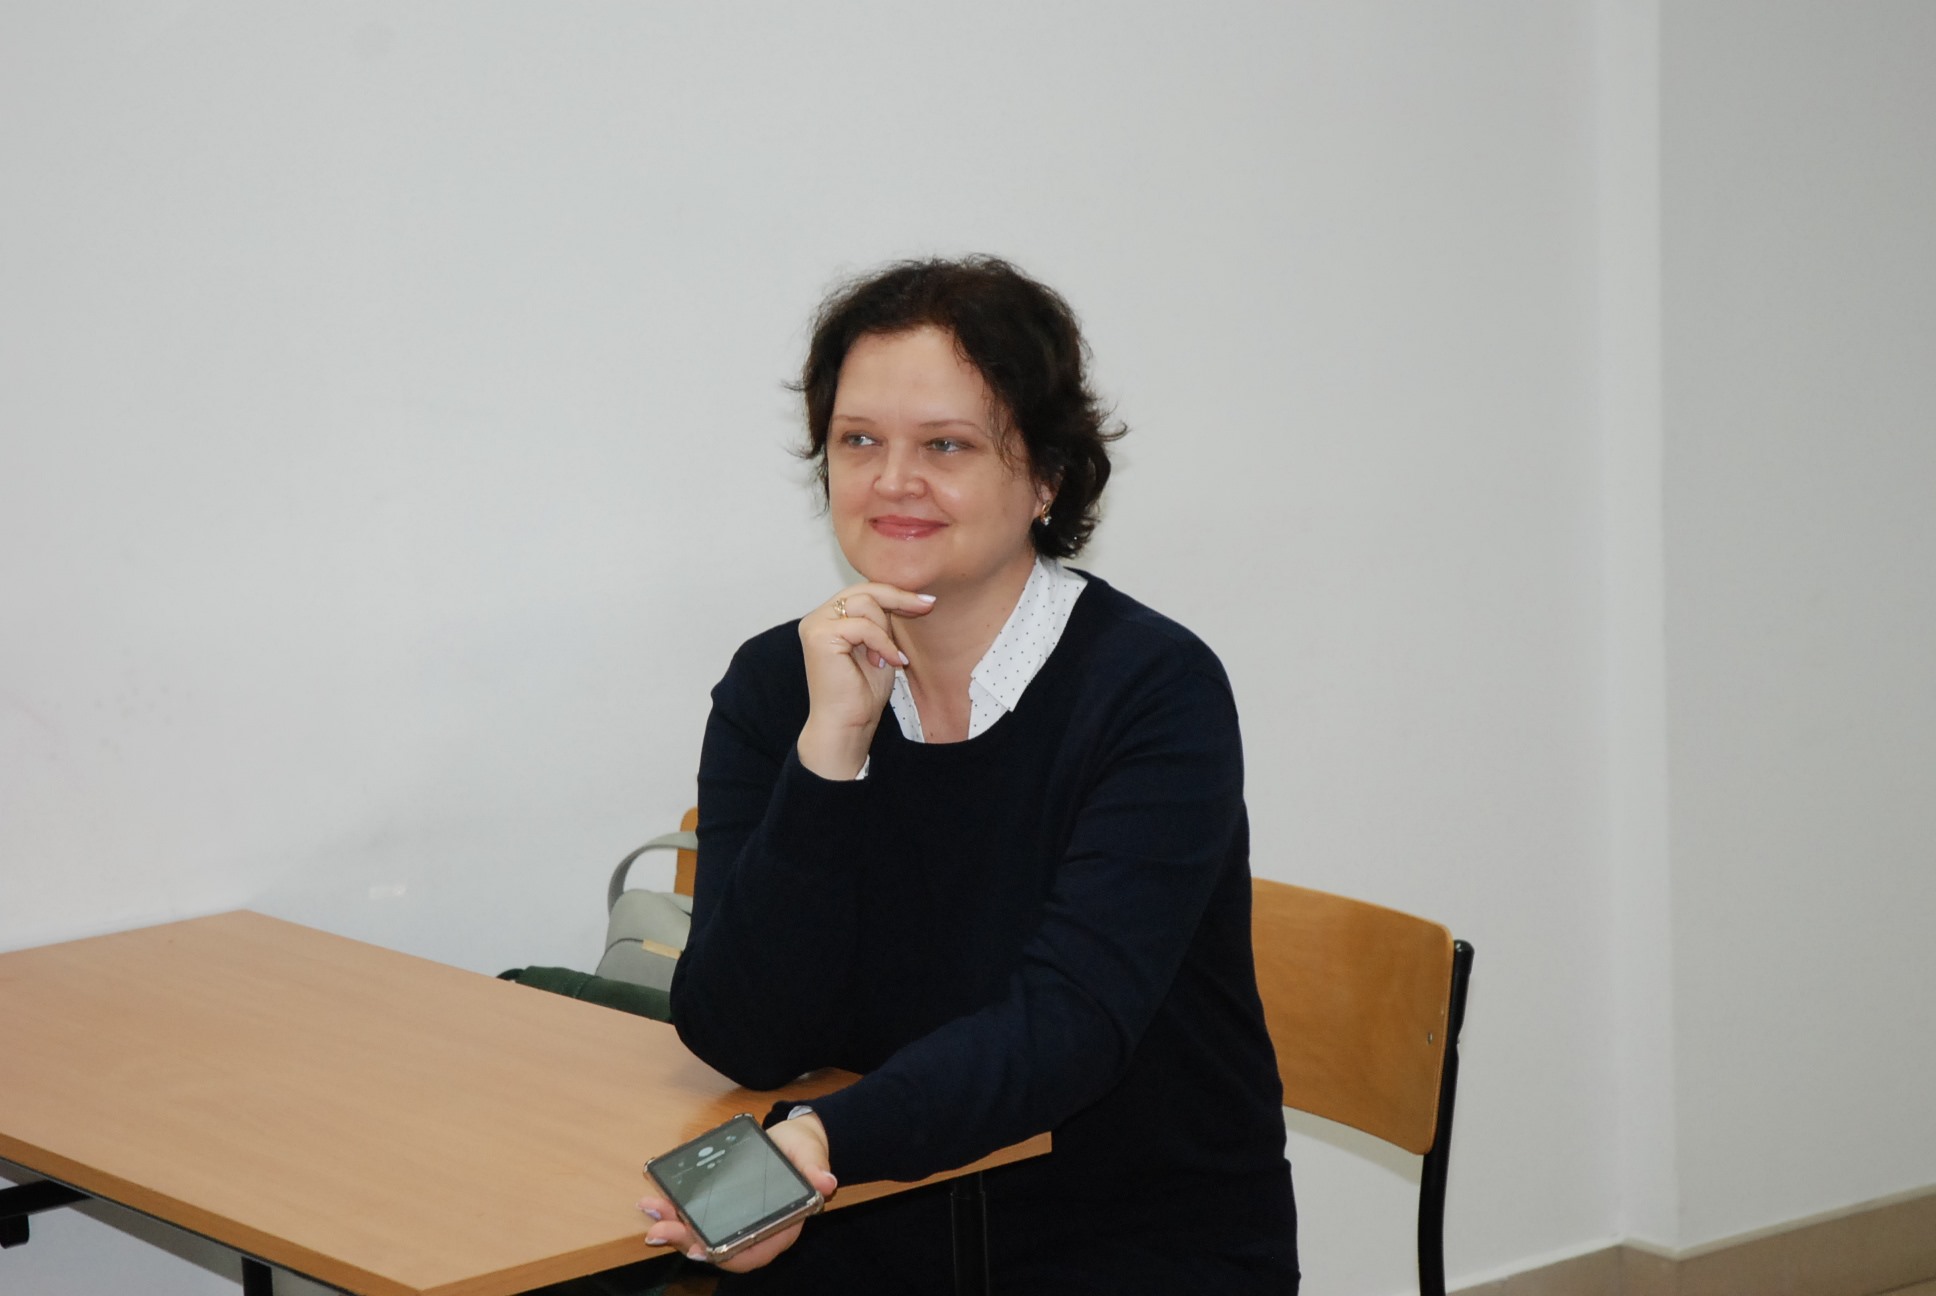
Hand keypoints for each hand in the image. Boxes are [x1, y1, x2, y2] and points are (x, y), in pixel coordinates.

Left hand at [637, 1115, 836, 1271]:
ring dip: (672, 1226)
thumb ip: (815, 1170)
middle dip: (684, 1241)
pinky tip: (655, 1199)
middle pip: (716, 1248)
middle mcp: (754, 1232)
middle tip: (657, 1230)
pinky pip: (696, 1216)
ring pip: (700, 1234)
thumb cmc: (804, 1152)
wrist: (793, 1140)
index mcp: (780, 1228)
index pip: (750, 1253)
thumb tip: (827, 1182)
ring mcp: (734, 1221)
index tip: (697, 1250)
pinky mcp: (720, 1207)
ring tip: (650, 1209)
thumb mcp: (812, 1156)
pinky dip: (674, 1211)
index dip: (723, 1256)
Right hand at [795, 582, 935, 778]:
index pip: (863, 591)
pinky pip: (862, 626)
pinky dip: (883, 643)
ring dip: (886, 632)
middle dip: (898, 598)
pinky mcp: (819, 637)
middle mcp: (817, 618)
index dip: (895, 593)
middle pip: (863, 590)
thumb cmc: (863, 693)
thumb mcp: (880, 646)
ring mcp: (815, 625)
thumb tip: (907, 594)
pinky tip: (890, 662)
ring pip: (864, 604)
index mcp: (829, 618)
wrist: (848, 725)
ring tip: (890, 658)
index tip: (926, 602)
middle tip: (926, 608)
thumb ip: (883, 621)